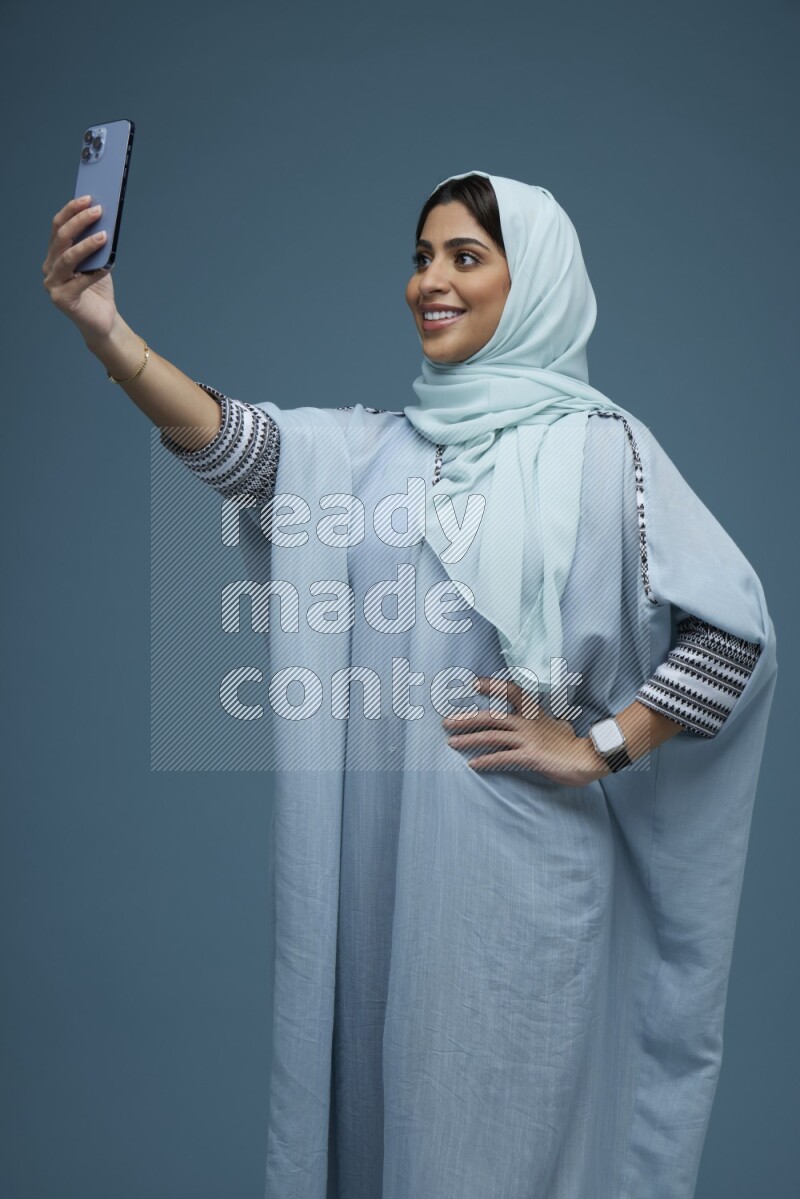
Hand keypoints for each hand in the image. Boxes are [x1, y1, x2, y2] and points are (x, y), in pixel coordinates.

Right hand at [42, 196, 118, 342]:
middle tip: (98, 210)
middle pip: (61, 238)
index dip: (71, 211)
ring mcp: (53, 284)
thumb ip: (96, 245)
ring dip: (86, 244)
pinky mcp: (62, 299)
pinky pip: (79, 282)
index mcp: (55, 254)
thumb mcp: (98, 261)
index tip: (87, 197)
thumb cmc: (99, 289)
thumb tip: (104, 219)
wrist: (103, 320)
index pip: (58, 227)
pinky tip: (107, 265)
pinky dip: (94, 272)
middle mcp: (49, 267)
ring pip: (67, 258)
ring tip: (104, 235)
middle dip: (79, 221)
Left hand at [442, 676, 608, 787]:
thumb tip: (556, 721)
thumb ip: (550, 722)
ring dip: (469, 739)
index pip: (512, 691)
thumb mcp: (560, 726)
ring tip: (451, 742)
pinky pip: (503, 757)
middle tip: (446, 721)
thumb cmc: (573, 745)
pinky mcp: (530, 756)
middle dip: (467, 718)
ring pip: (492, 735)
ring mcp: (528, 739)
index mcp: (534, 714)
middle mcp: (528, 723)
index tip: (473, 683)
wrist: (588, 759)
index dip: (492, 686)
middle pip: (492, 716)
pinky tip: (473, 764)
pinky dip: (487, 760)